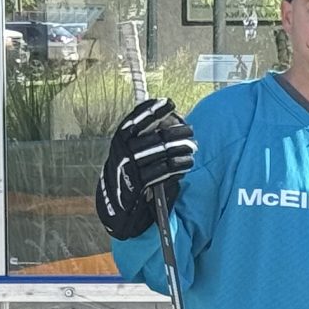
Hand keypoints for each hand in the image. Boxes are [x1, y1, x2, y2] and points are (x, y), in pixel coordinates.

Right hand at [94, 98, 195, 239]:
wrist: (116, 205)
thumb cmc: (130, 171)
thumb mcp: (133, 150)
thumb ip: (148, 136)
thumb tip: (173, 119)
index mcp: (120, 139)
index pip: (135, 120)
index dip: (152, 110)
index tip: (168, 103)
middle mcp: (122, 151)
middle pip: (154, 136)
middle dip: (176, 131)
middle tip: (191, 130)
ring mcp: (129, 168)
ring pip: (161, 153)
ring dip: (180, 148)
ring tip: (192, 148)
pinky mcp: (139, 185)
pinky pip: (162, 172)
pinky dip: (178, 166)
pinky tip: (187, 163)